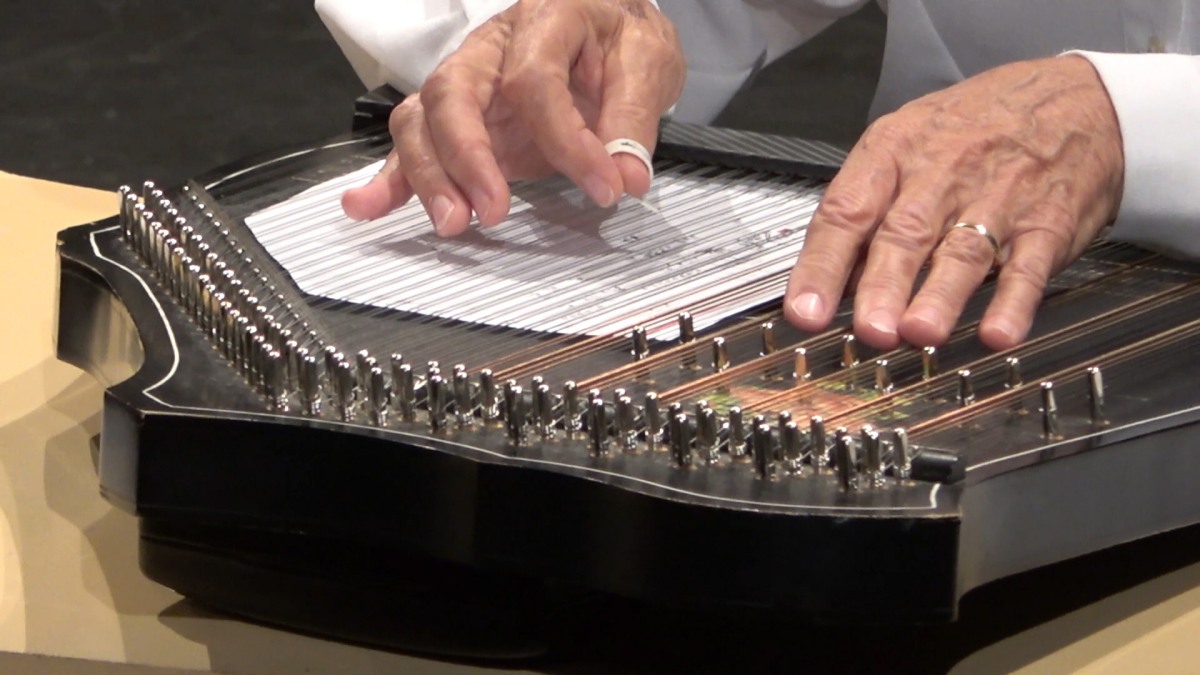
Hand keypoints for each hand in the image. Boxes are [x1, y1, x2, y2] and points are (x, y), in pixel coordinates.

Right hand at [341, 0, 684, 235]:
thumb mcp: (647, 64)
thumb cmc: (619, 39)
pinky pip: (414, 143)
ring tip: (451, 223)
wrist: (607, 26)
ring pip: (422, 119)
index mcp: (544, 16)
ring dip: (427, 175)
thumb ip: (633, 121)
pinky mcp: (458, 119)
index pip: (534, 81)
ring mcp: (468, 82)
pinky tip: (366, 207)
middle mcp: (491, 47)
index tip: (603, 187)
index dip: (565, 140)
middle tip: (491, 212)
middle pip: (451, 93)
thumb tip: (626, 177)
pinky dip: (389, 178)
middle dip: (465, 158)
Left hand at [784, 55, 1124, 350]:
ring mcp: (997, 197)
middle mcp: (940, 173)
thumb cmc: (978, 126)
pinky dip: (1014, 302)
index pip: (846, 212)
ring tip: (920, 333)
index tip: (804, 313)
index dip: (822, 266)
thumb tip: (830, 283)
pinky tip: (997, 333)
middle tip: (870, 329)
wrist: (1077, 97)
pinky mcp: (1048, 222)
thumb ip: (869, 214)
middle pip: (904, 234)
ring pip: (962, 251)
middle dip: (883, 286)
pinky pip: (1028, 264)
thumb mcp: (909, 144)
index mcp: (893, 152)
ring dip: (940, 296)